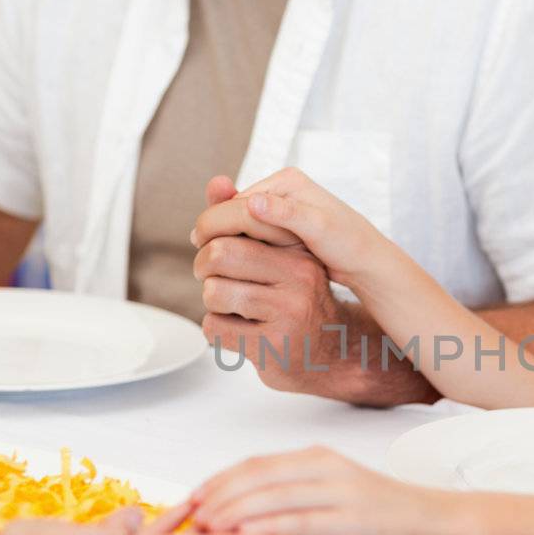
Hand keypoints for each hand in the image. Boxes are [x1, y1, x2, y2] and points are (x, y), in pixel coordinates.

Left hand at [188, 447, 474, 534]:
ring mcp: (339, 491)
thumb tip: (265, 509)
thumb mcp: (341, 494)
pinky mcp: (351, 518)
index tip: (195, 498)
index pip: (256, 464)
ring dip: (233, 513)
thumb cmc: (394, 515)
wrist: (441, 523)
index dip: (220, 480)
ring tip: (209, 529)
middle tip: (193, 517)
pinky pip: (298, 519)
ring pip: (271, 495)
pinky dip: (266, 527)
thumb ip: (305, 495)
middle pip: (256, 476)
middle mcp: (325, 467)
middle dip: (218, 496)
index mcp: (320, 459)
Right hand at [192, 167, 388, 288]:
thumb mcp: (320, 228)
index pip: (240, 199)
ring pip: (243, 222)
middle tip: (198, 251)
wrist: (369, 260)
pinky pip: (253, 232)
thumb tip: (253, 201)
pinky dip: (240, 245)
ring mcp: (283, 206)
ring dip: (226, 239)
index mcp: (287, 181)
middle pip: (237, 208)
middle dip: (217, 228)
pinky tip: (230, 263)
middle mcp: (283, 188)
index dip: (216, 219)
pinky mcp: (284, 224)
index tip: (198, 241)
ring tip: (208, 260)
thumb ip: (287, 214)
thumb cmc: (349, 243)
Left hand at [194, 216, 357, 394]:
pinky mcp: (271, 346)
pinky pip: (214, 327)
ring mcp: (288, 313)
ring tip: (230, 306)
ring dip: (212, 301)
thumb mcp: (280, 256)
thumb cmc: (294, 299)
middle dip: (203, 266)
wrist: (330, 352)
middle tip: (209, 275)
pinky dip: (215, 330)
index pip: (240, 220)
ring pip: (213, 292)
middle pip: (219, 254)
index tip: (208, 244)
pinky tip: (237, 331)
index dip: (211, 231)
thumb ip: (245, 219)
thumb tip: (216, 182)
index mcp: (300, 250)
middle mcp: (299, 278)